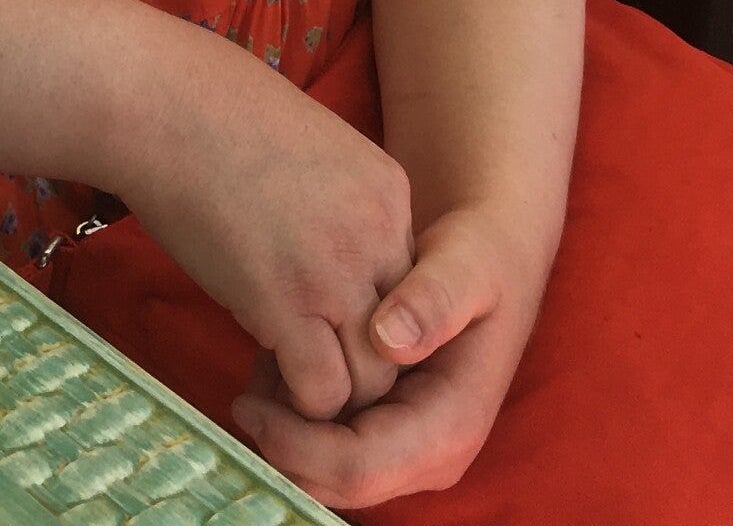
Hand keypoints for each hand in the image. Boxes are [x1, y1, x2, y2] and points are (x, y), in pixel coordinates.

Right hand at [112, 35, 416, 425]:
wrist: (162, 101)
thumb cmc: (213, 108)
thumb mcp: (309, 141)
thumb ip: (336, 201)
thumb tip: (321, 250)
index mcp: (388, 190)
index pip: (406, 288)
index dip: (364, 313)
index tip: (319, 318)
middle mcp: (379, 235)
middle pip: (402, 341)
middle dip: (356, 363)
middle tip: (304, 359)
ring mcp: (336, 272)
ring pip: (372, 380)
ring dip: (330, 391)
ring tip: (282, 376)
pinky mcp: (285, 304)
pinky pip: (321, 391)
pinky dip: (297, 403)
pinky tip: (261, 378)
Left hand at [232, 204, 543, 508]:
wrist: (487, 253)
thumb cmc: (482, 255)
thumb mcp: (470, 265)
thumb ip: (436, 299)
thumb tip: (388, 342)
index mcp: (449, 427)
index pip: (359, 469)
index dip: (298, 446)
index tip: (247, 401)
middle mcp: (426, 453)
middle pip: (335, 480)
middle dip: (283, 440)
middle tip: (245, 379)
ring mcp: (403, 442)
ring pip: (323, 465)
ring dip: (284, 421)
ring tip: (266, 351)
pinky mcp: (382, 423)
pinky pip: (325, 436)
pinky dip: (293, 403)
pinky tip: (282, 350)